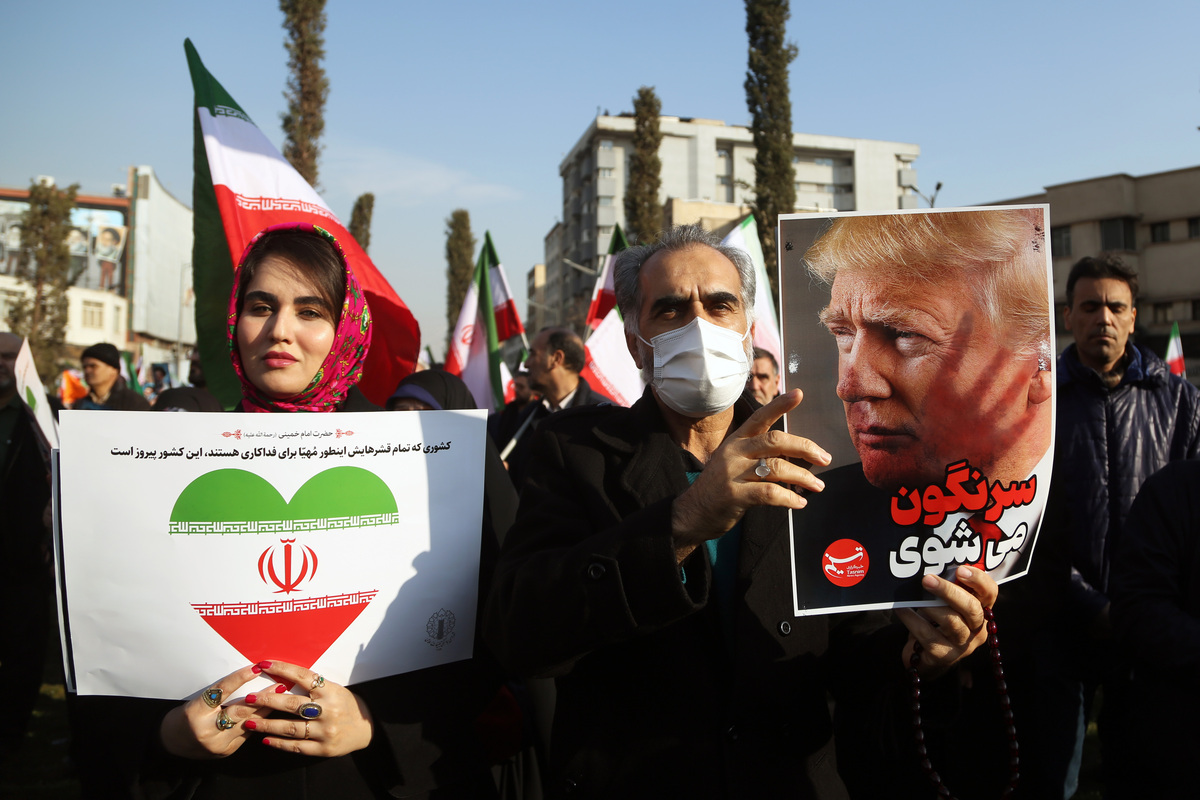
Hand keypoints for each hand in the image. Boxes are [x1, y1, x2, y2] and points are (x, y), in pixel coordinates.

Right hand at [159, 664, 270, 758]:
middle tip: (280, 685)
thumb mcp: (196, 701)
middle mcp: (206, 730)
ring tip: (282, 697)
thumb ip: (219, 694)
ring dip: (266, 709)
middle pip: (239, 711)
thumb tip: (247, 677)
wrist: (172, 743)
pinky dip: (259, 721)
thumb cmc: (185, 715)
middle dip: (263, 697)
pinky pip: (247, 734)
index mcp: (195, 713)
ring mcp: (218, 744)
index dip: (239, 679)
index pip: (221, 692)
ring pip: (248, 723)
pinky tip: (272, 712)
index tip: (256, 668)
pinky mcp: (227, 751)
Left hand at [246, 660, 373, 756]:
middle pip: (291, 703)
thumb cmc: (346, 705)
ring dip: (267, 724)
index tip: (263, 664)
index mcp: (330, 691)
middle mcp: (327, 710)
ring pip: (290, 727)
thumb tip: (282, 678)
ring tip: (249, 721)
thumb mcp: (334, 689)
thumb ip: (312, 686)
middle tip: (248, 697)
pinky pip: (296, 746)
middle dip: (267, 700)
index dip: (282, 669)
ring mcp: (325, 731)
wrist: (368, 728)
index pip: (303, 676)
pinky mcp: (323, 749)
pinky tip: (264, 739)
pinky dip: (279, 743)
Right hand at [670, 390, 830, 561]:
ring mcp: (733, 473)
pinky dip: (789, 498)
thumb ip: (758, 455)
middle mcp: (734, 452)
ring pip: (776, 467)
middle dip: (805, 447)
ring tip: (818, 486)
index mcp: (736, 440)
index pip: (760, 417)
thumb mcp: (734, 462)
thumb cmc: (720, 487)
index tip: (799, 393)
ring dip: (803, 477)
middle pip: (775, 441)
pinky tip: (800, 503)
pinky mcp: (734, 495)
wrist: (692, 513)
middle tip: (824, 458)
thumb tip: (797, 455)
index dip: (780, 405)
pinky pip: (769, 493)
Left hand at [897, 566, 998, 677]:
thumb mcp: (947, 604)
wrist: (924, 655)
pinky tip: (902, 610)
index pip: (990, 593)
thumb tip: (932, 570)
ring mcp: (962, 645)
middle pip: (971, 608)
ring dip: (930, 606)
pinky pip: (927, 635)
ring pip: (951, 622)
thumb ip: (949, 589)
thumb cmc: (937, 621)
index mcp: (981, 610)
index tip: (960, 570)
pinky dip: (912, 620)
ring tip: (913, 597)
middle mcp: (977, 629)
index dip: (978, 580)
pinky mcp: (943, 656)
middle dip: (949, 591)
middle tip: (927, 580)